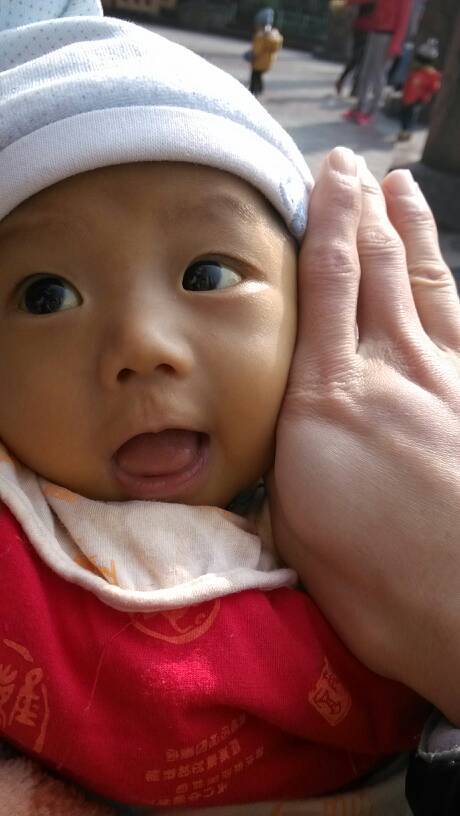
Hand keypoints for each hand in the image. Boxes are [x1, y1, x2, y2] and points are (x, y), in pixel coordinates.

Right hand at [269, 147, 459, 722]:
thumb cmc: (370, 579)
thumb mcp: (295, 515)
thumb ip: (292, 445)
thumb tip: (292, 411)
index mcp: (329, 396)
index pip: (327, 283)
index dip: (326, 221)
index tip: (325, 176)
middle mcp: (392, 369)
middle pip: (378, 267)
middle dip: (364, 208)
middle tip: (355, 167)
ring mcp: (447, 380)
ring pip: (428, 282)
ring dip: (413, 230)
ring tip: (401, 189)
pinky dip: (455, 286)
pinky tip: (452, 268)